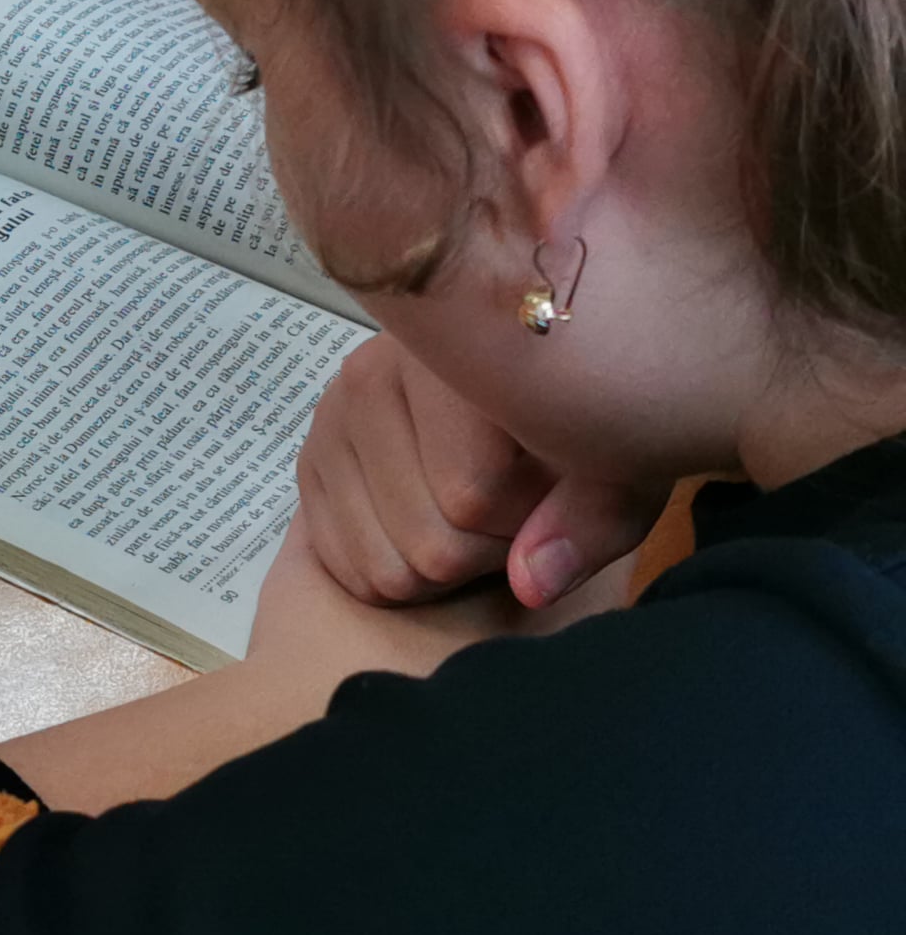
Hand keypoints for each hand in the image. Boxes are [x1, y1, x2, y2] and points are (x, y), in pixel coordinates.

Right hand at [294, 335, 667, 607]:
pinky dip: (392, 569)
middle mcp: (368, 375)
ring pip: (383, 565)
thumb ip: (592, 518)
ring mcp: (330, 420)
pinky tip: (429, 522)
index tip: (556, 486)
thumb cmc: (585, 402)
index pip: (470, 497)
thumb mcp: (624, 451)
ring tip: (476, 512)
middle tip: (519, 507)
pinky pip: (341, 564)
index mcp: (444, 352)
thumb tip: (528, 582)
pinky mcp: (310, 457)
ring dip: (441, 566)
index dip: (529, 521)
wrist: (532, 360)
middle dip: (486, 549)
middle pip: (428, 541)